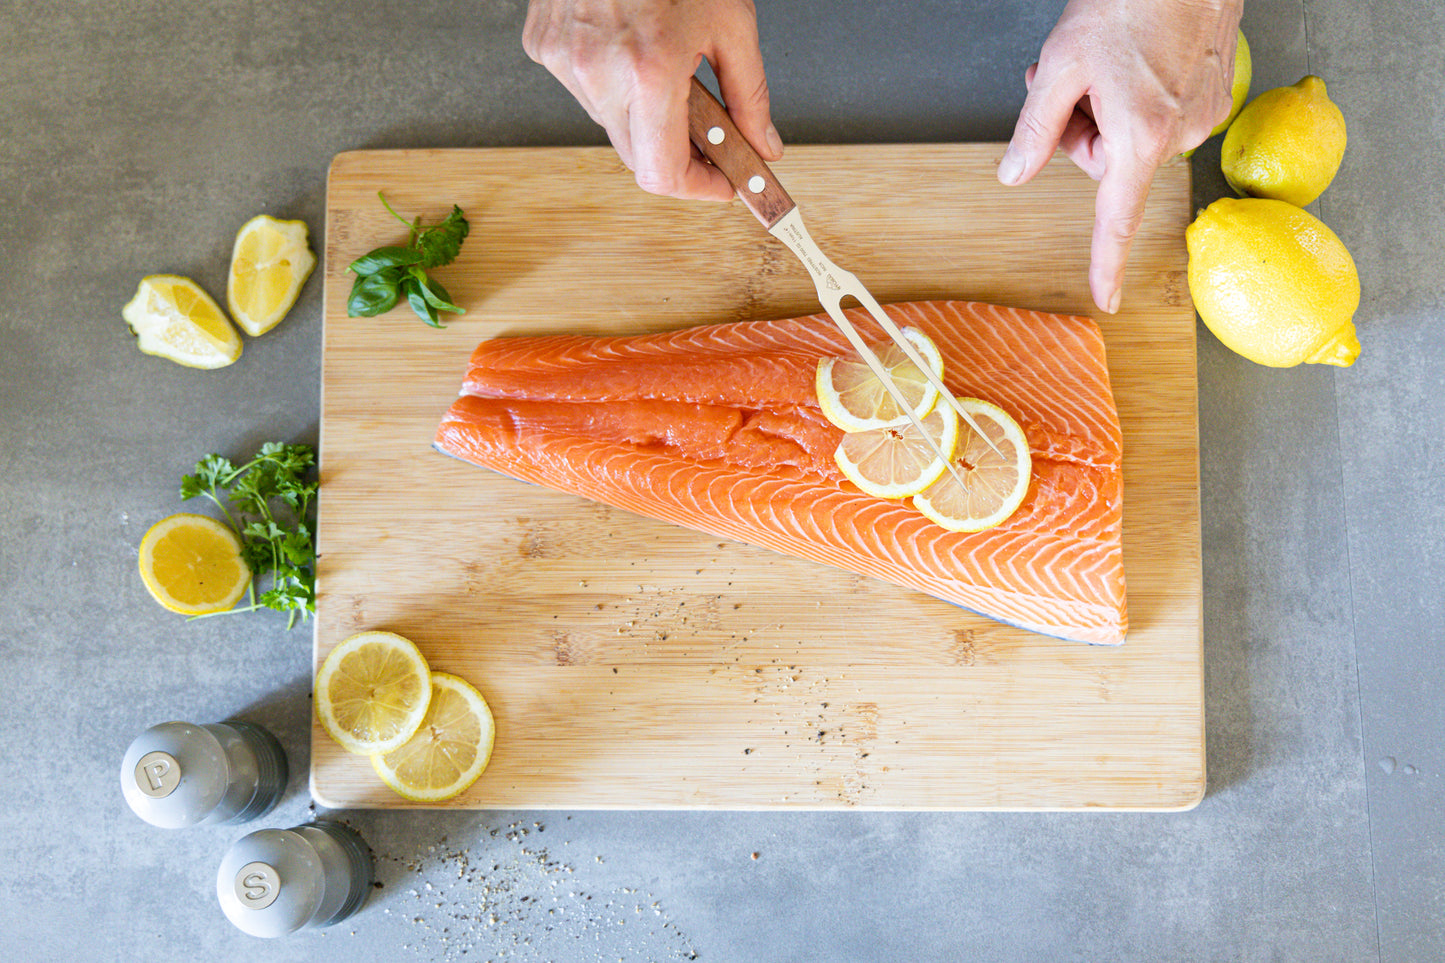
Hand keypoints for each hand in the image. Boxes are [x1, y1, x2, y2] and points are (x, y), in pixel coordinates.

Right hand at [523, 0, 781, 200]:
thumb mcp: (730, 22)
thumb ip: (750, 95)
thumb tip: (763, 145)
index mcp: (650, 70)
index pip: (662, 174)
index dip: (697, 187)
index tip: (721, 183)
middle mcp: (599, 73)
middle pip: (638, 157)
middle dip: (676, 150)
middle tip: (707, 129)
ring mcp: (565, 62)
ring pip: (612, 124)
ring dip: (643, 113)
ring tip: (661, 64)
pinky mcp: (544, 47)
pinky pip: (585, 90)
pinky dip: (612, 82)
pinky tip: (627, 43)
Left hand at [997, 0, 1242, 312]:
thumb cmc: (1129, 0)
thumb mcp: (1059, 66)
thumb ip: (1034, 130)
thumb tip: (1013, 176)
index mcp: (1141, 135)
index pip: (1116, 218)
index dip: (1107, 263)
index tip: (1106, 297)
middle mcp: (1180, 132)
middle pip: (1108, 164)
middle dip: (1082, 131)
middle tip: (1073, 85)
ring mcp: (1203, 114)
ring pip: (1132, 137)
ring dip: (1108, 108)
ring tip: (1104, 62)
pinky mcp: (1215, 95)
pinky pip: (1161, 115)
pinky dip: (1139, 94)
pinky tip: (1136, 58)